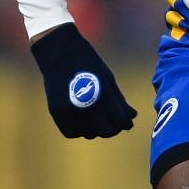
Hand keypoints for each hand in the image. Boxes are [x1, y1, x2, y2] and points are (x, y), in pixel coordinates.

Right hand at [29, 24, 136, 138]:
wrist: (60, 53)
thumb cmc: (89, 64)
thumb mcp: (109, 80)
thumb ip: (120, 101)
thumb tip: (132, 117)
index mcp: (104, 97)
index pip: (121, 122)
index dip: (125, 123)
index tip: (125, 121)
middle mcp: (88, 108)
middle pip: (106, 132)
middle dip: (112, 128)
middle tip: (112, 123)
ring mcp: (71, 113)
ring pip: (89, 134)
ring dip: (95, 130)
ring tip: (96, 119)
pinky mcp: (57, 113)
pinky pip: (71, 133)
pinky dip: (78, 130)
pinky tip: (82, 121)